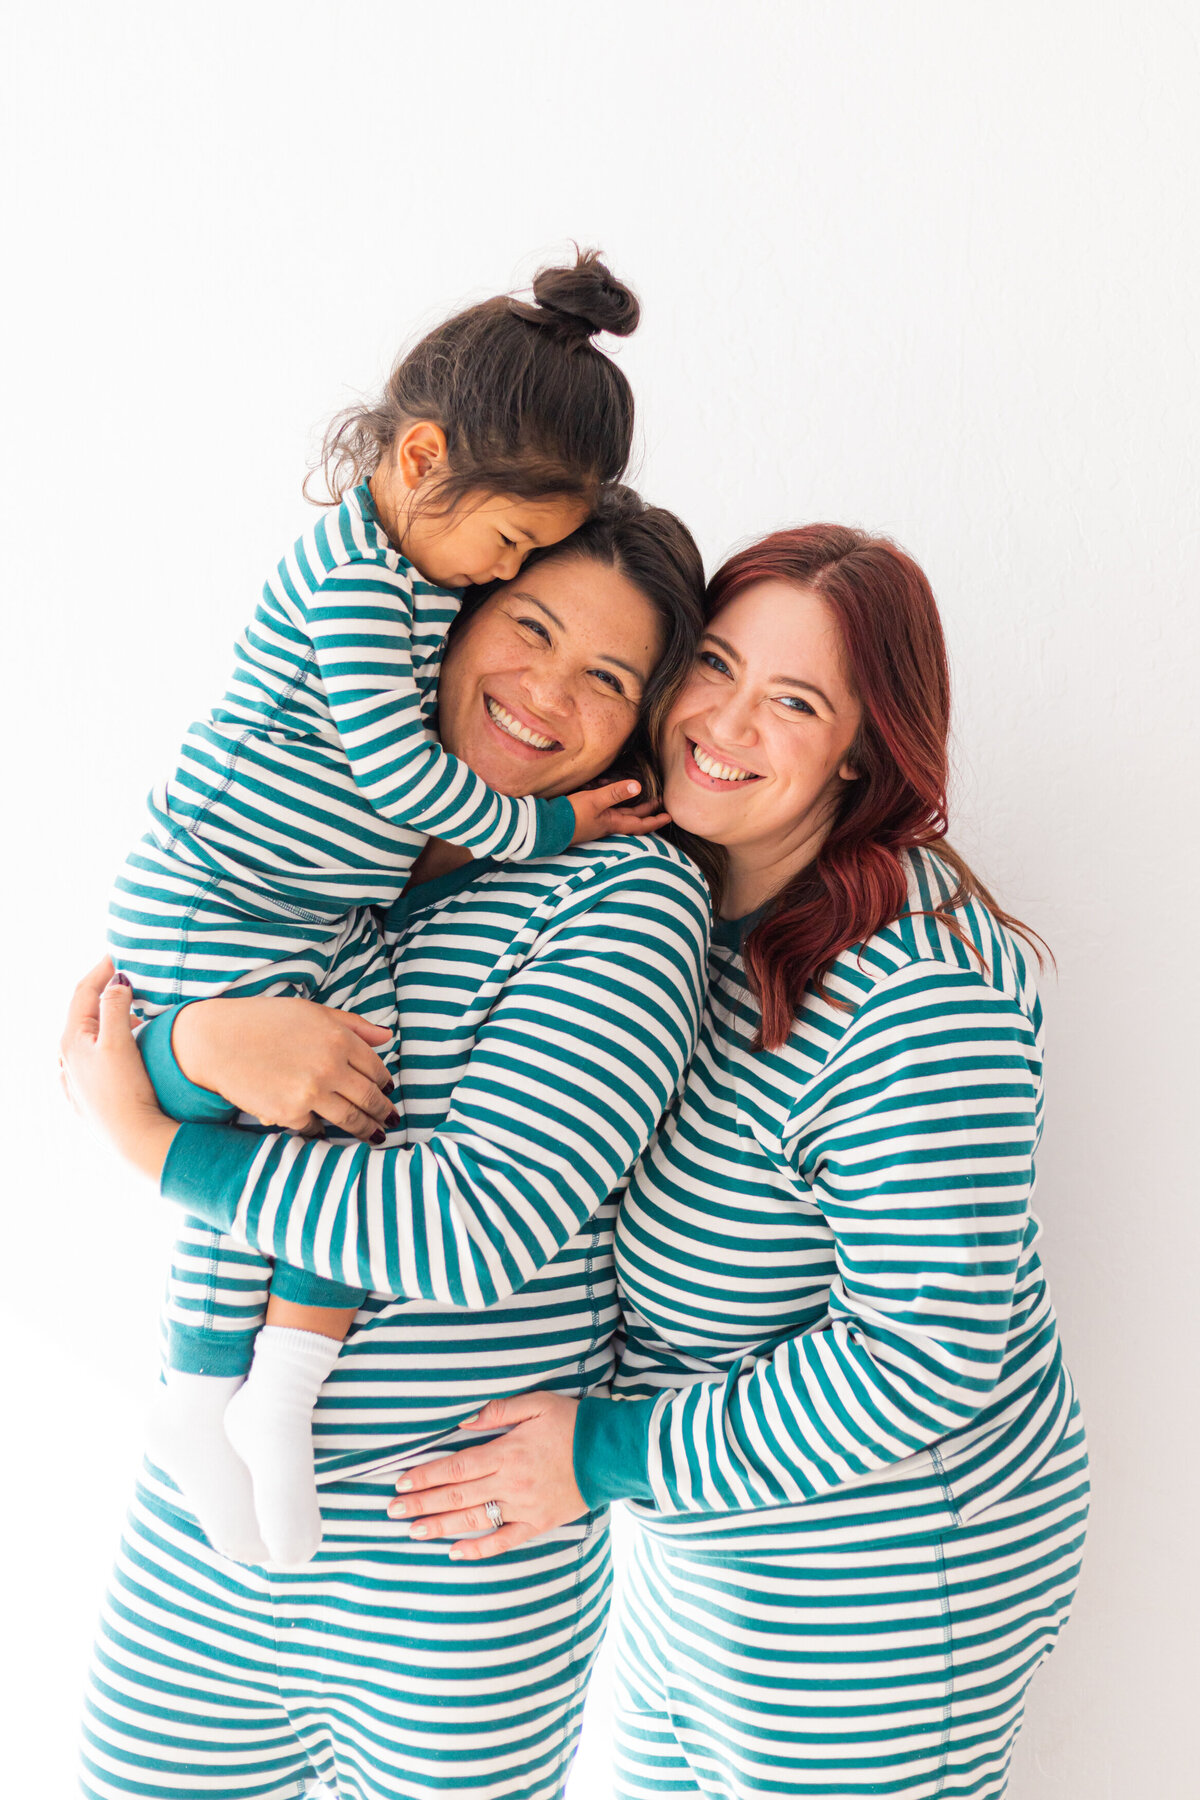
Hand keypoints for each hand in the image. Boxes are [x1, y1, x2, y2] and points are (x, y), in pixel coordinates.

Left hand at [60, 959, 179, 1178]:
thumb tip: (116, 982)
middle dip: (106, 993)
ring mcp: (76, 1079)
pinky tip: (125, 1048)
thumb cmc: (124, 1091)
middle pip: (84, 1014)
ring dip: (111, 1020)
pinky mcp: (88, 1095)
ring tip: (136, 1013)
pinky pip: (95, 1058)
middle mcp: (67, 1058)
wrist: (131, 1138)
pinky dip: (109, 1043)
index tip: (120, 954)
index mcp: (71, 1040)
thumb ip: (116, 1007)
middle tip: (129, 979)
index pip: (83, 992)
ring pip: (90, 1037)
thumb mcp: (119, 1041)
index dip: (102, 970)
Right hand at [172, 995, 396, 1139]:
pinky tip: (327, 1130)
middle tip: (390, 1120)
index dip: (385, 1082)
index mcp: (339, 1038)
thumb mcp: (312, 1012)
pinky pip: (316, 1127)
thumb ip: (353, 1026)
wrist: (217, 1040)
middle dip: (383, 1112)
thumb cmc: (264, 1021)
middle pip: (370, 1097)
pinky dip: (320, 1128)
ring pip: (351, 1119)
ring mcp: (310, 1093)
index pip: (376, 1068)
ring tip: (375, 1136)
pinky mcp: (289, 1114)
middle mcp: (330, 1067)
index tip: (387, 1090)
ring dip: (366, 1130)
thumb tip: (387, 1037)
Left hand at [387, 1391, 584, 1559]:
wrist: (613, 1453)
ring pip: (474, 1520)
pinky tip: (455, 1553)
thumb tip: (463, 1421)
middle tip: (392, 1512)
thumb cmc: (574, 1423)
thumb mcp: (537, 1403)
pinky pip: (504, 1541)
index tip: (401, 1484)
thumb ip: (498, 1411)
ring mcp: (524, 1507)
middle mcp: (511, 1484)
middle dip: (422, 1504)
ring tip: (413, 1532)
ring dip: (440, 1526)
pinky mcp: (539, 1523)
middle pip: (457, 1496)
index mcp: (507, 1452)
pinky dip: (479, 1550)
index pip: (456, 1468)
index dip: (425, 1476)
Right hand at [568, 779, 670, 845]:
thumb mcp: (594, 800)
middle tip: (659, 802)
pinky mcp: (587, 817)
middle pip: (632, 818)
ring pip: (619, 813)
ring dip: (630, 806)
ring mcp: (597, 822)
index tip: (669, 817)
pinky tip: (611, 796)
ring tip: (639, 796)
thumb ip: (615, 793)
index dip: (655, 820)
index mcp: (612, 823)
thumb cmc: (570, 816)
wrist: (546, 826)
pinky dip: (613, 801)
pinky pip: (606, 809)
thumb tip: (638, 786)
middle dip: (646, 811)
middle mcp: (607, 824)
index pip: (640, 824)